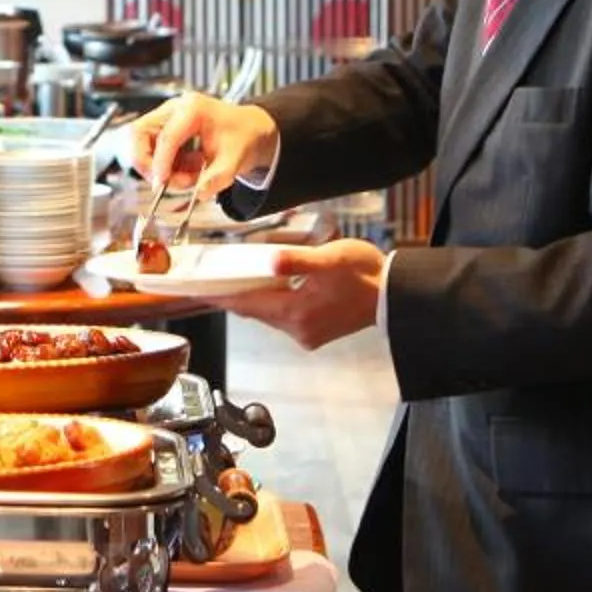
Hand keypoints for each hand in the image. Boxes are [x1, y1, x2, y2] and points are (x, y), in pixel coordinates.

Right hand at [127, 94, 279, 201]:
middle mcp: (175, 108)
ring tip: (185, 176)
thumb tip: (199, 193)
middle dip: (147, 162)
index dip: (160, 163)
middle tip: (161, 182)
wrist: (249, 130)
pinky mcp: (164, 128)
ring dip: (156, 166)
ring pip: (141, 142)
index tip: (161, 184)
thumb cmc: (242, 137)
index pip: (166, 136)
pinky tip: (186, 170)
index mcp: (193, 110)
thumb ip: (217, 179)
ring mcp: (167, 116)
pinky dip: (164, 165)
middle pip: (140, 133)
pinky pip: (150, 149)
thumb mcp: (234, 161)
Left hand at [220, 239, 385, 348]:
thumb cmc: (367, 274)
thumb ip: (299, 259)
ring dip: (252, 298)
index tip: (196, 290)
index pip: (246, 304)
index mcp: (297, 313)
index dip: (219, 295)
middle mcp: (298, 329)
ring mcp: (307, 333)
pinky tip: (269, 287)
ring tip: (234, 279)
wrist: (395, 295)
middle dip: (232, 295)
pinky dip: (270, 302)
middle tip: (209, 281)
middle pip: (254, 310)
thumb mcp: (332, 258)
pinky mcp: (315, 332)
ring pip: (267, 314)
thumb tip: (272, 261)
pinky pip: (282, 317)